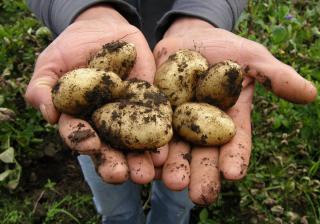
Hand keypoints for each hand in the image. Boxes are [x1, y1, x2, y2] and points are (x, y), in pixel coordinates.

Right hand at [25, 5, 166, 183]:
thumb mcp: (51, 63)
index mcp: (80, 119)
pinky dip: (161, 136)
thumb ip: (42, 88)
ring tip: (147, 172)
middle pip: (109, 149)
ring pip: (135, 144)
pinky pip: (157, 121)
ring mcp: (129, 116)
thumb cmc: (71, 48)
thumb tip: (47, 114)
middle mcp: (105, 124)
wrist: (104, 30)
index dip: (83, 141)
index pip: (80, 136)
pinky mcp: (150, 104)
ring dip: (141, 159)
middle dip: (114, 164)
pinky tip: (166, 149)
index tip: (91, 145)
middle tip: (121, 175)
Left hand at [154, 17, 316, 204]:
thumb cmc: (225, 50)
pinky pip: (148, 132)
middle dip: (201, 174)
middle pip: (202, 155)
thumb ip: (276, 77)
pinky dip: (146, 148)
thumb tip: (310, 94)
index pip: (234, 143)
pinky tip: (145, 163)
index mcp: (228, 121)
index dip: (235, 158)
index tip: (233, 173)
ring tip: (169, 182)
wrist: (189, 40)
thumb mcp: (252, 59)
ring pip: (174, 150)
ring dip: (171, 168)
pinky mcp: (153, 114)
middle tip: (198, 194)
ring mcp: (176, 123)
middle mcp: (202, 129)